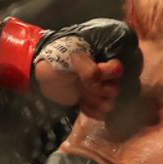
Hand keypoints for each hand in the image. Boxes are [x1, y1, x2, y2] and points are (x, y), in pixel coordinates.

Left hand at [0, 17, 141, 115]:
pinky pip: (104, 113)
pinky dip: (90, 110)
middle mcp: (112, 68)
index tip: (89, 72)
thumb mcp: (71, 57)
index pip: (120, 69)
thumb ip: (88, 68)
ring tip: (79, 92)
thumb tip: (98, 79)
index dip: (104, 74)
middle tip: (81, 83)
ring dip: (93, 100)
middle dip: (97, 89)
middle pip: (118, 88)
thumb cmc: (57, 57)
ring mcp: (106, 84)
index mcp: (109, 51)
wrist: (42, 70)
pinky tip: (80, 101)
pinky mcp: (97, 100)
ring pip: (112, 102)